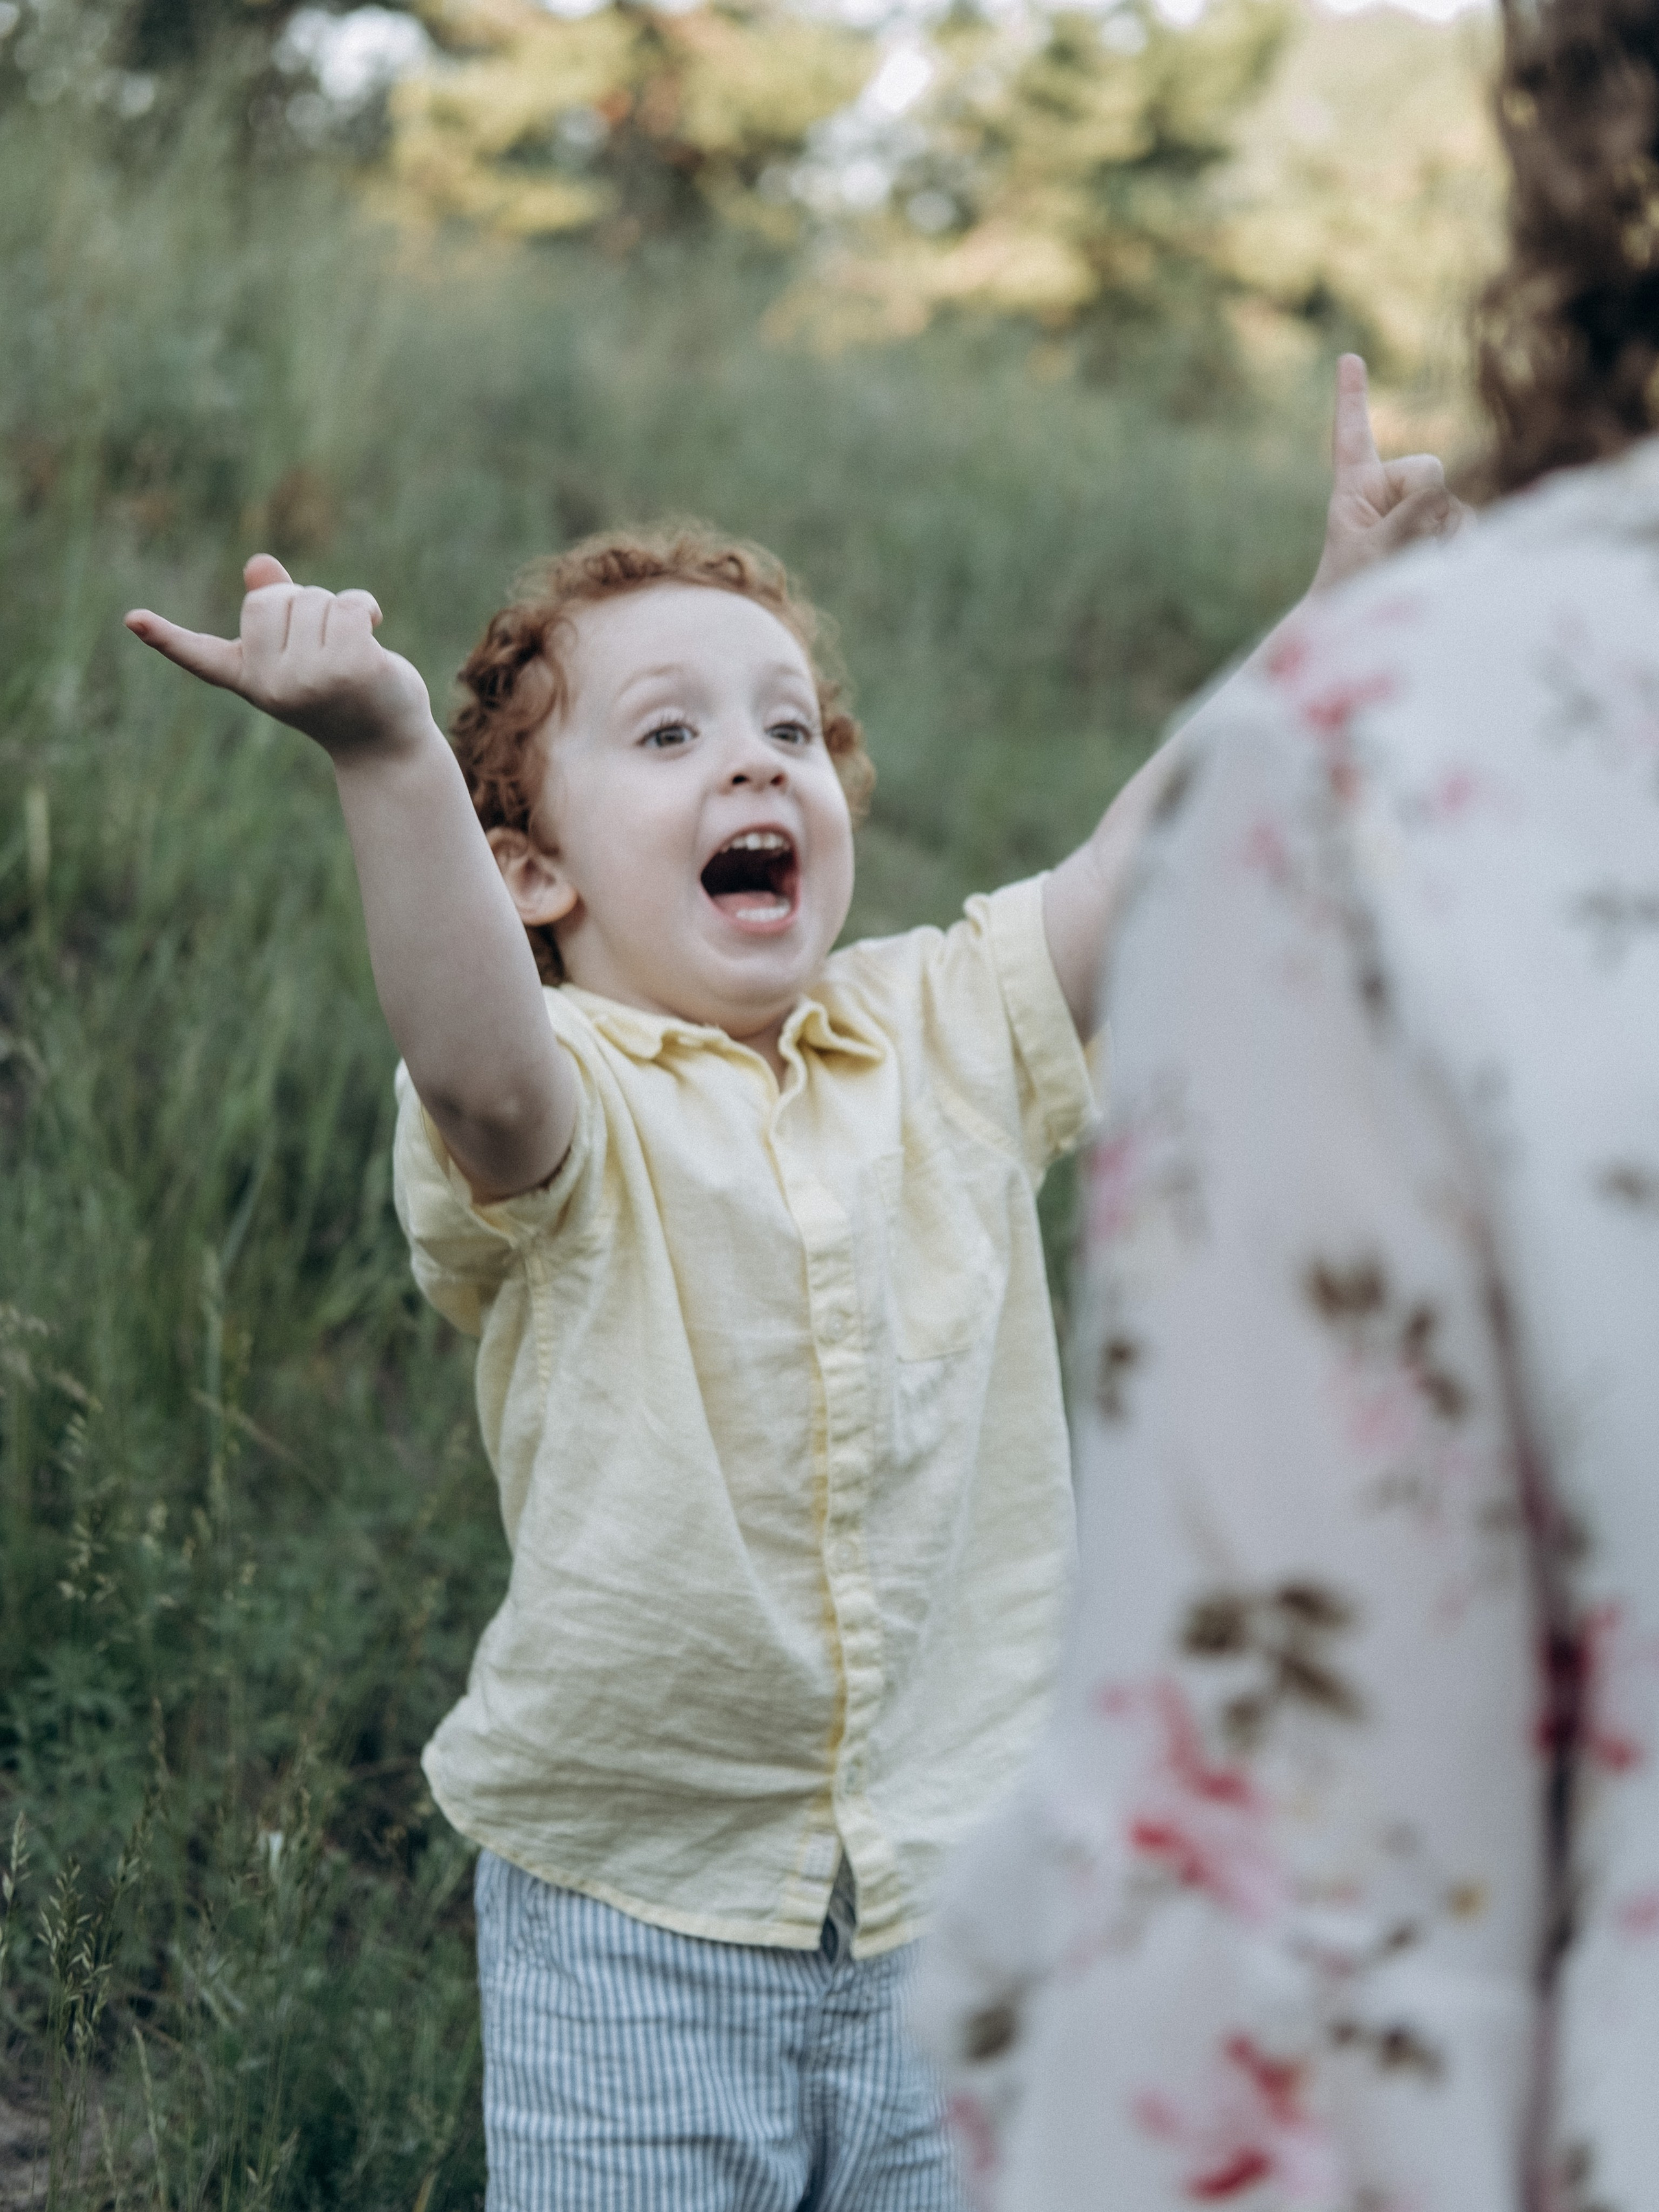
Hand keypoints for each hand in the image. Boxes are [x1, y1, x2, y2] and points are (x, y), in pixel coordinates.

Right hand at [125, 554, 433, 759]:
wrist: (387, 743)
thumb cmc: (346, 692)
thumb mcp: (305, 650)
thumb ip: (280, 608)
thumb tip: (259, 564)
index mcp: (250, 680)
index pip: (200, 656)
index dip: (166, 637)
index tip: (133, 620)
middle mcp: (271, 685)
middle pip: (270, 599)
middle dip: (303, 602)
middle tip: (328, 640)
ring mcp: (308, 680)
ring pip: (312, 598)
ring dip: (340, 608)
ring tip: (354, 646)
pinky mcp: (349, 670)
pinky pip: (347, 606)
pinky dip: (365, 608)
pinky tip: (375, 631)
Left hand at [1311, 355, 1469, 594]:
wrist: (1367, 627)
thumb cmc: (1354, 592)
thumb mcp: (1372, 552)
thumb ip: (1406, 518)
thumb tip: (1442, 496)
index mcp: (1356, 488)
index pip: (1352, 437)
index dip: (1351, 398)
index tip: (1348, 358)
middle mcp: (1392, 489)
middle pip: (1428, 470)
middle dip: (1424, 506)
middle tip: (1399, 549)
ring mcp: (1423, 508)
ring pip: (1452, 503)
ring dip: (1439, 536)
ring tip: (1412, 566)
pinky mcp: (1447, 527)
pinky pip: (1468, 524)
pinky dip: (1458, 546)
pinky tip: (1439, 565)